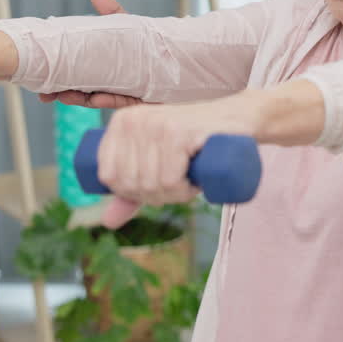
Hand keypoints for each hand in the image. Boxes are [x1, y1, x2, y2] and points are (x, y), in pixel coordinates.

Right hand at [38, 0, 145, 108]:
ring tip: (65, 95)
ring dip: (79, 99)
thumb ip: (112, 12)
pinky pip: (121, 103)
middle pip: (80, 91)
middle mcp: (109, 83)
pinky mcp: (139, 101)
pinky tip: (95, 99)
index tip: (40, 81)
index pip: (75, 75)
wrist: (180, 58)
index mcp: (102, 67)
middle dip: (62, 93)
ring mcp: (123, 93)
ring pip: (96, 99)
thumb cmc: (149, 44)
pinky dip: (108, 101)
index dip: (57, 80)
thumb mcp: (128, 27)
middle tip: (44, 94)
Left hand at [97, 95, 260, 227]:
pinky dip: (183, 191)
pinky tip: (195, 183)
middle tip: (181, 186)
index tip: (158, 188)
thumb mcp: (156, 161)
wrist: (235, 119)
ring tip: (191, 182)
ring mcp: (156, 123)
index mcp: (121, 122)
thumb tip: (107, 222)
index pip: (108, 176)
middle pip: (132, 183)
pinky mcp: (179, 131)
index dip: (132, 193)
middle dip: (158, 197)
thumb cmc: (194, 142)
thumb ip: (129, 190)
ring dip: (176, 195)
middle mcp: (134, 119)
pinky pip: (169, 180)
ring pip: (152, 184)